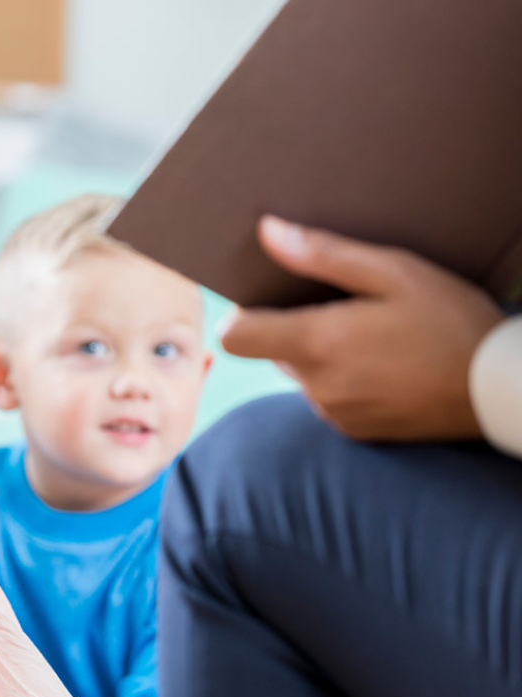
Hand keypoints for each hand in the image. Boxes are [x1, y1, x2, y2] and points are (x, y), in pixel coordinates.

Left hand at [221, 216, 504, 441]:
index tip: (269, 297)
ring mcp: (334, 412)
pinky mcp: (353, 430)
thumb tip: (267, 232)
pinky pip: (328, 396)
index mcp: (317, 344)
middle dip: (294, 326)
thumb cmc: (452, 321)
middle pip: (270, 350)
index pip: (235, 336)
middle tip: (345, 306)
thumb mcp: (395, 272)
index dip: (243, 313)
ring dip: (322, 353)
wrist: (499, 389)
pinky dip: (343, 378)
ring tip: (374, 334)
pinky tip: (384, 362)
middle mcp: (316, 385)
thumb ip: (323, 255)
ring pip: (301, 373)